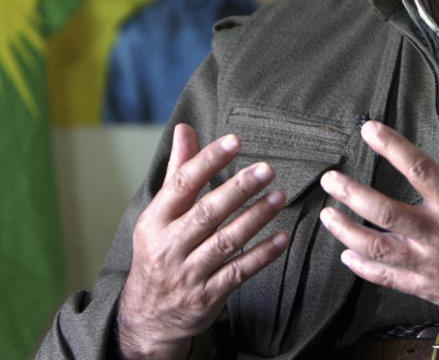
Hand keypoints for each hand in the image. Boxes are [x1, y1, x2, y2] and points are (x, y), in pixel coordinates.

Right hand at [116, 123, 288, 359]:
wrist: (148, 318)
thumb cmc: (160, 251)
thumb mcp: (160, 214)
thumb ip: (178, 171)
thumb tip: (185, 129)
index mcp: (155, 220)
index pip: (182, 184)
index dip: (209, 160)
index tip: (235, 141)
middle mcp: (168, 247)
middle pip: (207, 212)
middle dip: (239, 188)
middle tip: (267, 168)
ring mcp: (188, 274)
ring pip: (226, 242)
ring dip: (256, 217)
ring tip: (279, 197)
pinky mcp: (207, 297)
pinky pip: (239, 272)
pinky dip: (262, 255)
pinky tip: (282, 238)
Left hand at [319, 120, 438, 333]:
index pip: (419, 168)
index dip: (392, 146)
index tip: (369, 130)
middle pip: (385, 210)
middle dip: (352, 194)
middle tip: (330, 180)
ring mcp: (430, 263)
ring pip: (378, 246)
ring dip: (347, 231)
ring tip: (327, 216)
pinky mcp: (427, 288)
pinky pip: (388, 277)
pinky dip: (364, 267)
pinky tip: (347, 254)